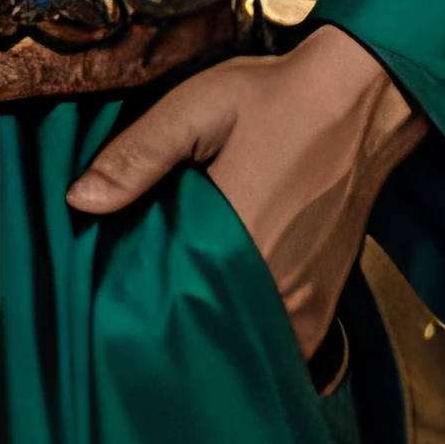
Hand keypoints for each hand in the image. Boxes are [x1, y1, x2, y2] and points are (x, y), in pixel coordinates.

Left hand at [65, 25, 423, 359]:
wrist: (364, 98)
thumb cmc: (286, 100)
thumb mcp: (197, 108)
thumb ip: (137, 155)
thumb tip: (80, 200)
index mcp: (242, 243)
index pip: (172, 308)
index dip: (137, 303)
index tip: (113, 291)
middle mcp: (280, 288)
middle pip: (208, 334)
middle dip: (172, 321)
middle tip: (143, 295)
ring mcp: (307, 304)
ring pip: (243, 345)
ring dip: (212, 328)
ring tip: (182, 298)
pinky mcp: (323, 305)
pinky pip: (277, 344)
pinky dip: (248, 331)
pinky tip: (224, 300)